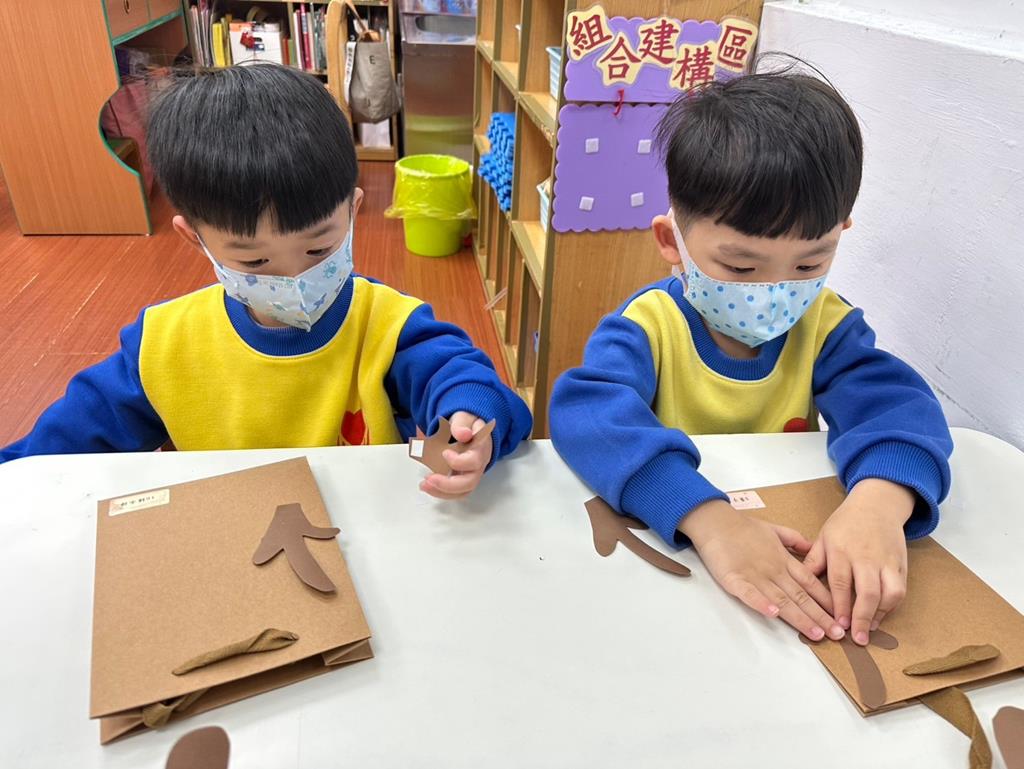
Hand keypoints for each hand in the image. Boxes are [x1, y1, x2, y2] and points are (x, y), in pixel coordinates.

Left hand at [419, 411, 493, 499]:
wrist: (470, 429)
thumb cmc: (467, 425)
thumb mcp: (463, 418)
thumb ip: (461, 424)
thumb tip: (463, 434)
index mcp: (481, 448)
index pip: (474, 461)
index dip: (459, 462)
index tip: (444, 453)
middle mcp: (479, 464)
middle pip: (470, 482)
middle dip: (448, 484)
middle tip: (429, 479)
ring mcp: (472, 474)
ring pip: (463, 491)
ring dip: (442, 492)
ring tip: (424, 485)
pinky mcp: (463, 479)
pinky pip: (456, 492)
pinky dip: (441, 492)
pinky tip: (427, 486)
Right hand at [681, 500, 844, 640]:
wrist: (715, 521)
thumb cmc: (743, 526)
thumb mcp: (774, 529)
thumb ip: (794, 540)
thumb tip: (812, 547)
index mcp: (783, 560)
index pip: (810, 583)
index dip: (827, 601)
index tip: (841, 615)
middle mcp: (773, 570)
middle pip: (801, 596)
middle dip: (820, 616)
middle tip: (837, 634)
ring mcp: (754, 575)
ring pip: (781, 599)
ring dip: (799, 617)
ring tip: (815, 633)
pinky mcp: (734, 579)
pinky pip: (749, 594)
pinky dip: (761, 603)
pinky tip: (773, 614)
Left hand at [803, 479, 914, 645]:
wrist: (876, 505)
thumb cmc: (846, 523)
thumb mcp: (824, 537)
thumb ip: (813, 561)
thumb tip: (798, 582)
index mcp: (841, 550)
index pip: (841, 583)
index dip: (840, 606)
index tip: (838, 625)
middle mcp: (865, 557)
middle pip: (868, 591)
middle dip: (863, 617)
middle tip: (858, 637)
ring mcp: (886, 560)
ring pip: (889, 592)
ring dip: (881, 614)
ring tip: (870, 629)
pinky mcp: (901, 564)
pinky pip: (900, 588)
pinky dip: (893, 605)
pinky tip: (882, 615)